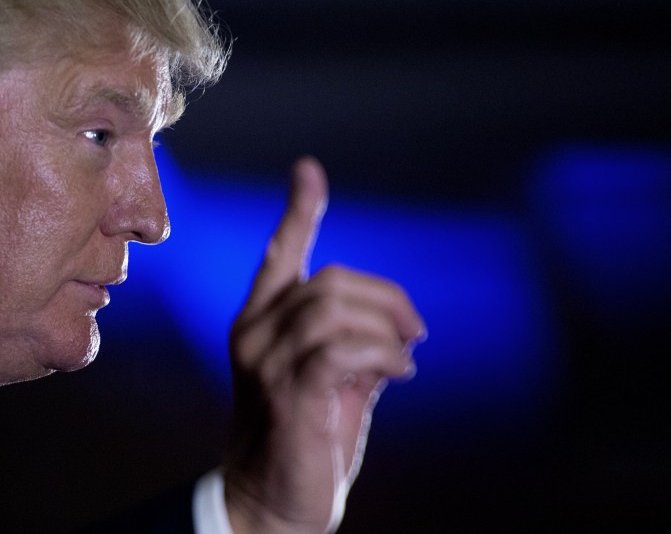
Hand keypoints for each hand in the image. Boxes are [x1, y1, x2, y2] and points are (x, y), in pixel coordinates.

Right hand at [224, 157, 424, 533]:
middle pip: (329, 280)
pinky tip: (400, 373)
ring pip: (334, 308)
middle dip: (386, 298)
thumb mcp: (333, 379)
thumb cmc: (306, 438)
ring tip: (408, 355)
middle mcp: (253, 333)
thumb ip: (353, 342)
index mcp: (260, 322)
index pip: (278, 255)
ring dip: (388, 326)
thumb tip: (395, 324)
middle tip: (417, 332)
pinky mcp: (288, 394)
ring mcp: (265, 362)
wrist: (272, 504)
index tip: (310, 170)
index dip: (298, 211)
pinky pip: (343, 349)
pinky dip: (384, 354)